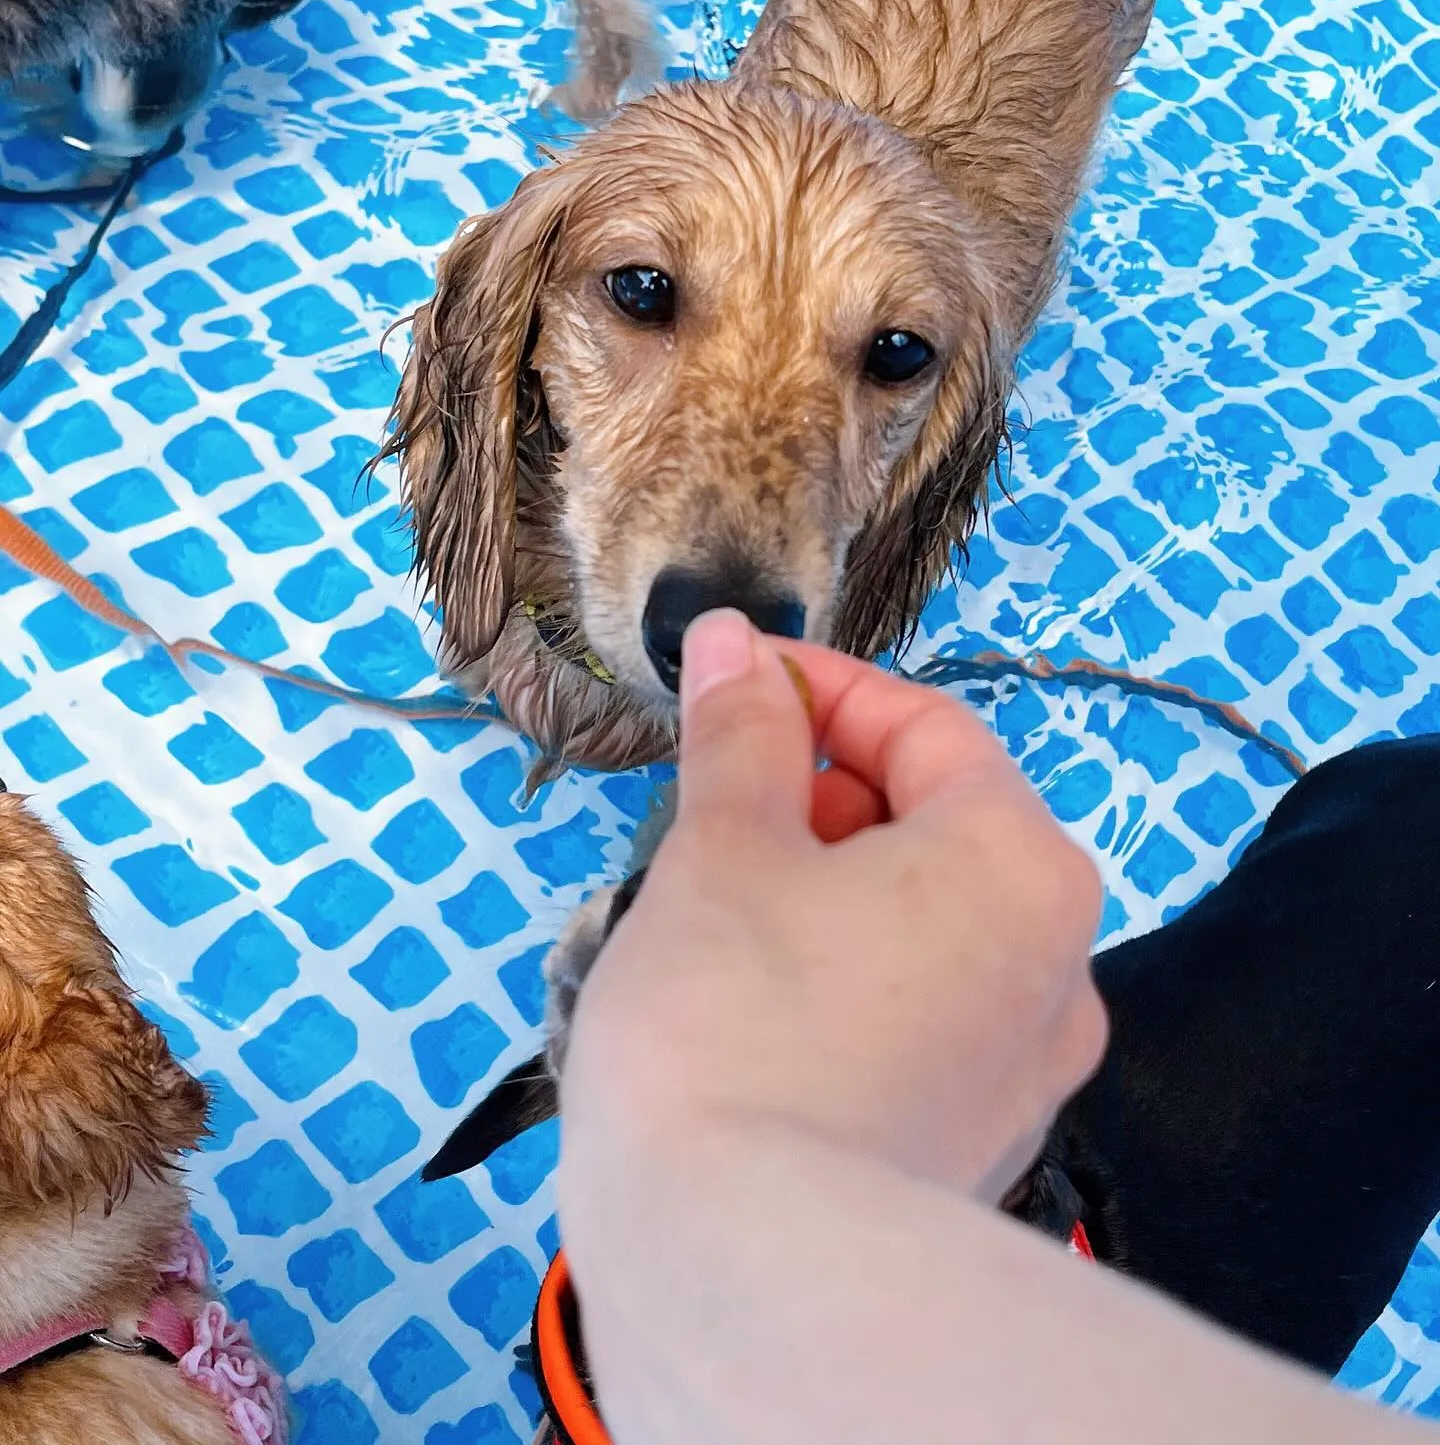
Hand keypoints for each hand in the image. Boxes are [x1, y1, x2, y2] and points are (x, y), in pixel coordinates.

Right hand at [560, 610, 1105, 1203]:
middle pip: (935, 828)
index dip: (821, 691)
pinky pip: (919, 1021)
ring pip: (922, 929)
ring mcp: (1028, 1069)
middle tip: (711, 819)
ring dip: (826, 896)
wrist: (747, 1276)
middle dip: (819, 803)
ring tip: (718, 922)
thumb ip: (741, 734)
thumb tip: (738, 643)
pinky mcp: (981, 1147)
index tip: (734, 689)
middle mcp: (1057, 961)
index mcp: (1018, 863)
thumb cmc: (732, 1022)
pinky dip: (847, 987)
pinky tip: (756, 1020)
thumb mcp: (723, 849)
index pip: (928, 727)